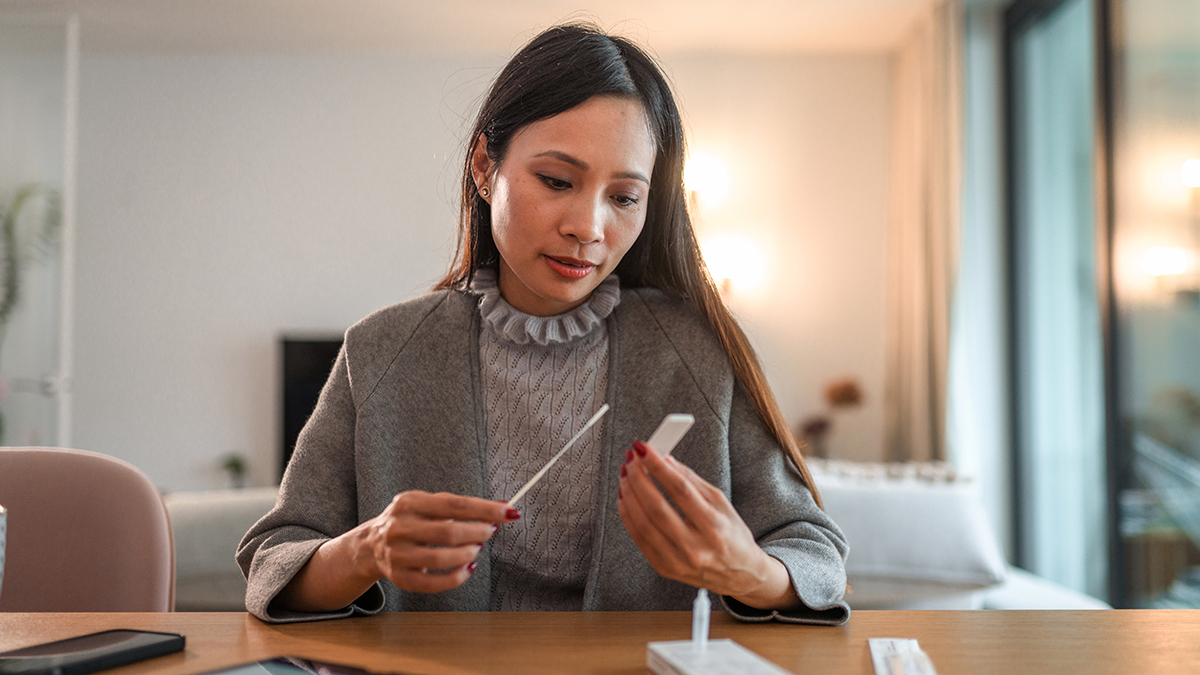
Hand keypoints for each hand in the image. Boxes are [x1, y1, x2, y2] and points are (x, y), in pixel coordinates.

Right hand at [362, 491, 516, 593]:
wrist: (369, 545)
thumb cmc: (410, 521)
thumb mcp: (428, 505)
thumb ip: (461, 506)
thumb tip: (501, 506)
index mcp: (409, 502)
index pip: (454, 504)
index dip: (485, 509)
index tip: (509, 512)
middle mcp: (400, 527)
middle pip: (448, 531)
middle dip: (478, 532)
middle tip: (490, 531)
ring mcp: (397, 554)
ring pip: (440, 558)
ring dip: (467, 554)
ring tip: (476, 549)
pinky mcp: (400, 578)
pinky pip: (433, 583)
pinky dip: (456, 577)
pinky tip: (468, 568)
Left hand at [617, 441, 799, 609]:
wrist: (740, 574)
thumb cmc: (732, 535)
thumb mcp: (721, 503)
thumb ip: (692, 480)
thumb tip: (665, 460)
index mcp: (714, 526)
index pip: (680, 490)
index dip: (658, 466)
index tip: (644, 449)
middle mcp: (695, 547)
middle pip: (656, 508)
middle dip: (638, 478)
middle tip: (631, 459)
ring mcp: (677, 561)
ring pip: (642, 524)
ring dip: (629, 494)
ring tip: (626, 474)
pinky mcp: (664, 568)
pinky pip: (638, 538)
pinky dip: (628, 514)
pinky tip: (626, 497)